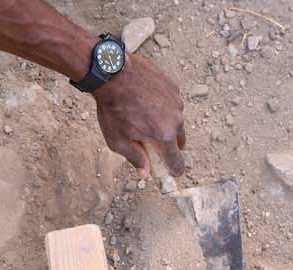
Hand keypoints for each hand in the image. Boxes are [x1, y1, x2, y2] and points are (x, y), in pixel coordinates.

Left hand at [92, 54, 185, 176]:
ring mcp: (176, 101)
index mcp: (165, 137)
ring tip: (144, 117)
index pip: (177, 161)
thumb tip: (145, 173)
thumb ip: (135, 158)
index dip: (174, 169)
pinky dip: (163, 107)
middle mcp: (176, 119)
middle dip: (168, 145)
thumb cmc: (113, 108)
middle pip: (179, 141)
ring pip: (176, 121)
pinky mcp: (173, 87)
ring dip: (165, 124)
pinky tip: (146, 102)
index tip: (171, 170)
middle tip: (151, 142)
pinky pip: (172, 103)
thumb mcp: (118, 140)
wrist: (113, 73)